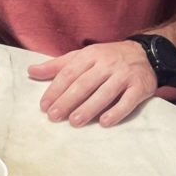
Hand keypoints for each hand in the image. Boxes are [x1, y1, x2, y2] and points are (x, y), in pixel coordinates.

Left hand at [27, 40, 157, 126]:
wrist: (144, 53)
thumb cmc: (107, 58)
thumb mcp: (82, 57)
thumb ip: (57, 66)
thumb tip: (31, 71)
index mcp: (90, 55)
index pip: (69, 73)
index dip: (56, 89)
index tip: (44, 106)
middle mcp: (107, 64)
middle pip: (84, 84)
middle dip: (68, 101)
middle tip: (54, 117)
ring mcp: (124, 75)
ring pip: (105, 93)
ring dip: (89, 108)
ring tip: (75, 122)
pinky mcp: (140, 86)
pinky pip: (128, 100)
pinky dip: (117, 111)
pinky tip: (104, 122)